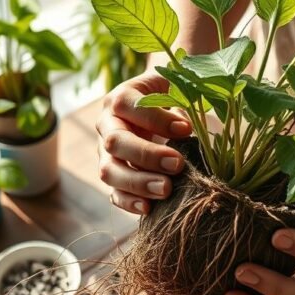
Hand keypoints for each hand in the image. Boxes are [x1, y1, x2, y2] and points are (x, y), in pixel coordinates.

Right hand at [96, 71, 192, 214]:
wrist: (165, 114)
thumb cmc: (174, 97)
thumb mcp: (177, 87)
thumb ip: (182, 97)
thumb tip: (185, 128)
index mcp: (122, 99)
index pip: (126, 105)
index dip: (154, 118)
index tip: (186, 129)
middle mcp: (108, 126)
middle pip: (114, 142)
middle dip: (146, 155)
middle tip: (177, 164)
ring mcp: (108, 154)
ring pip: (109, 171)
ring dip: (137, 183)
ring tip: (166, 189)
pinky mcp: (116, 178)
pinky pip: (114, 194)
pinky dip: (129, 203)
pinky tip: (149, 208)